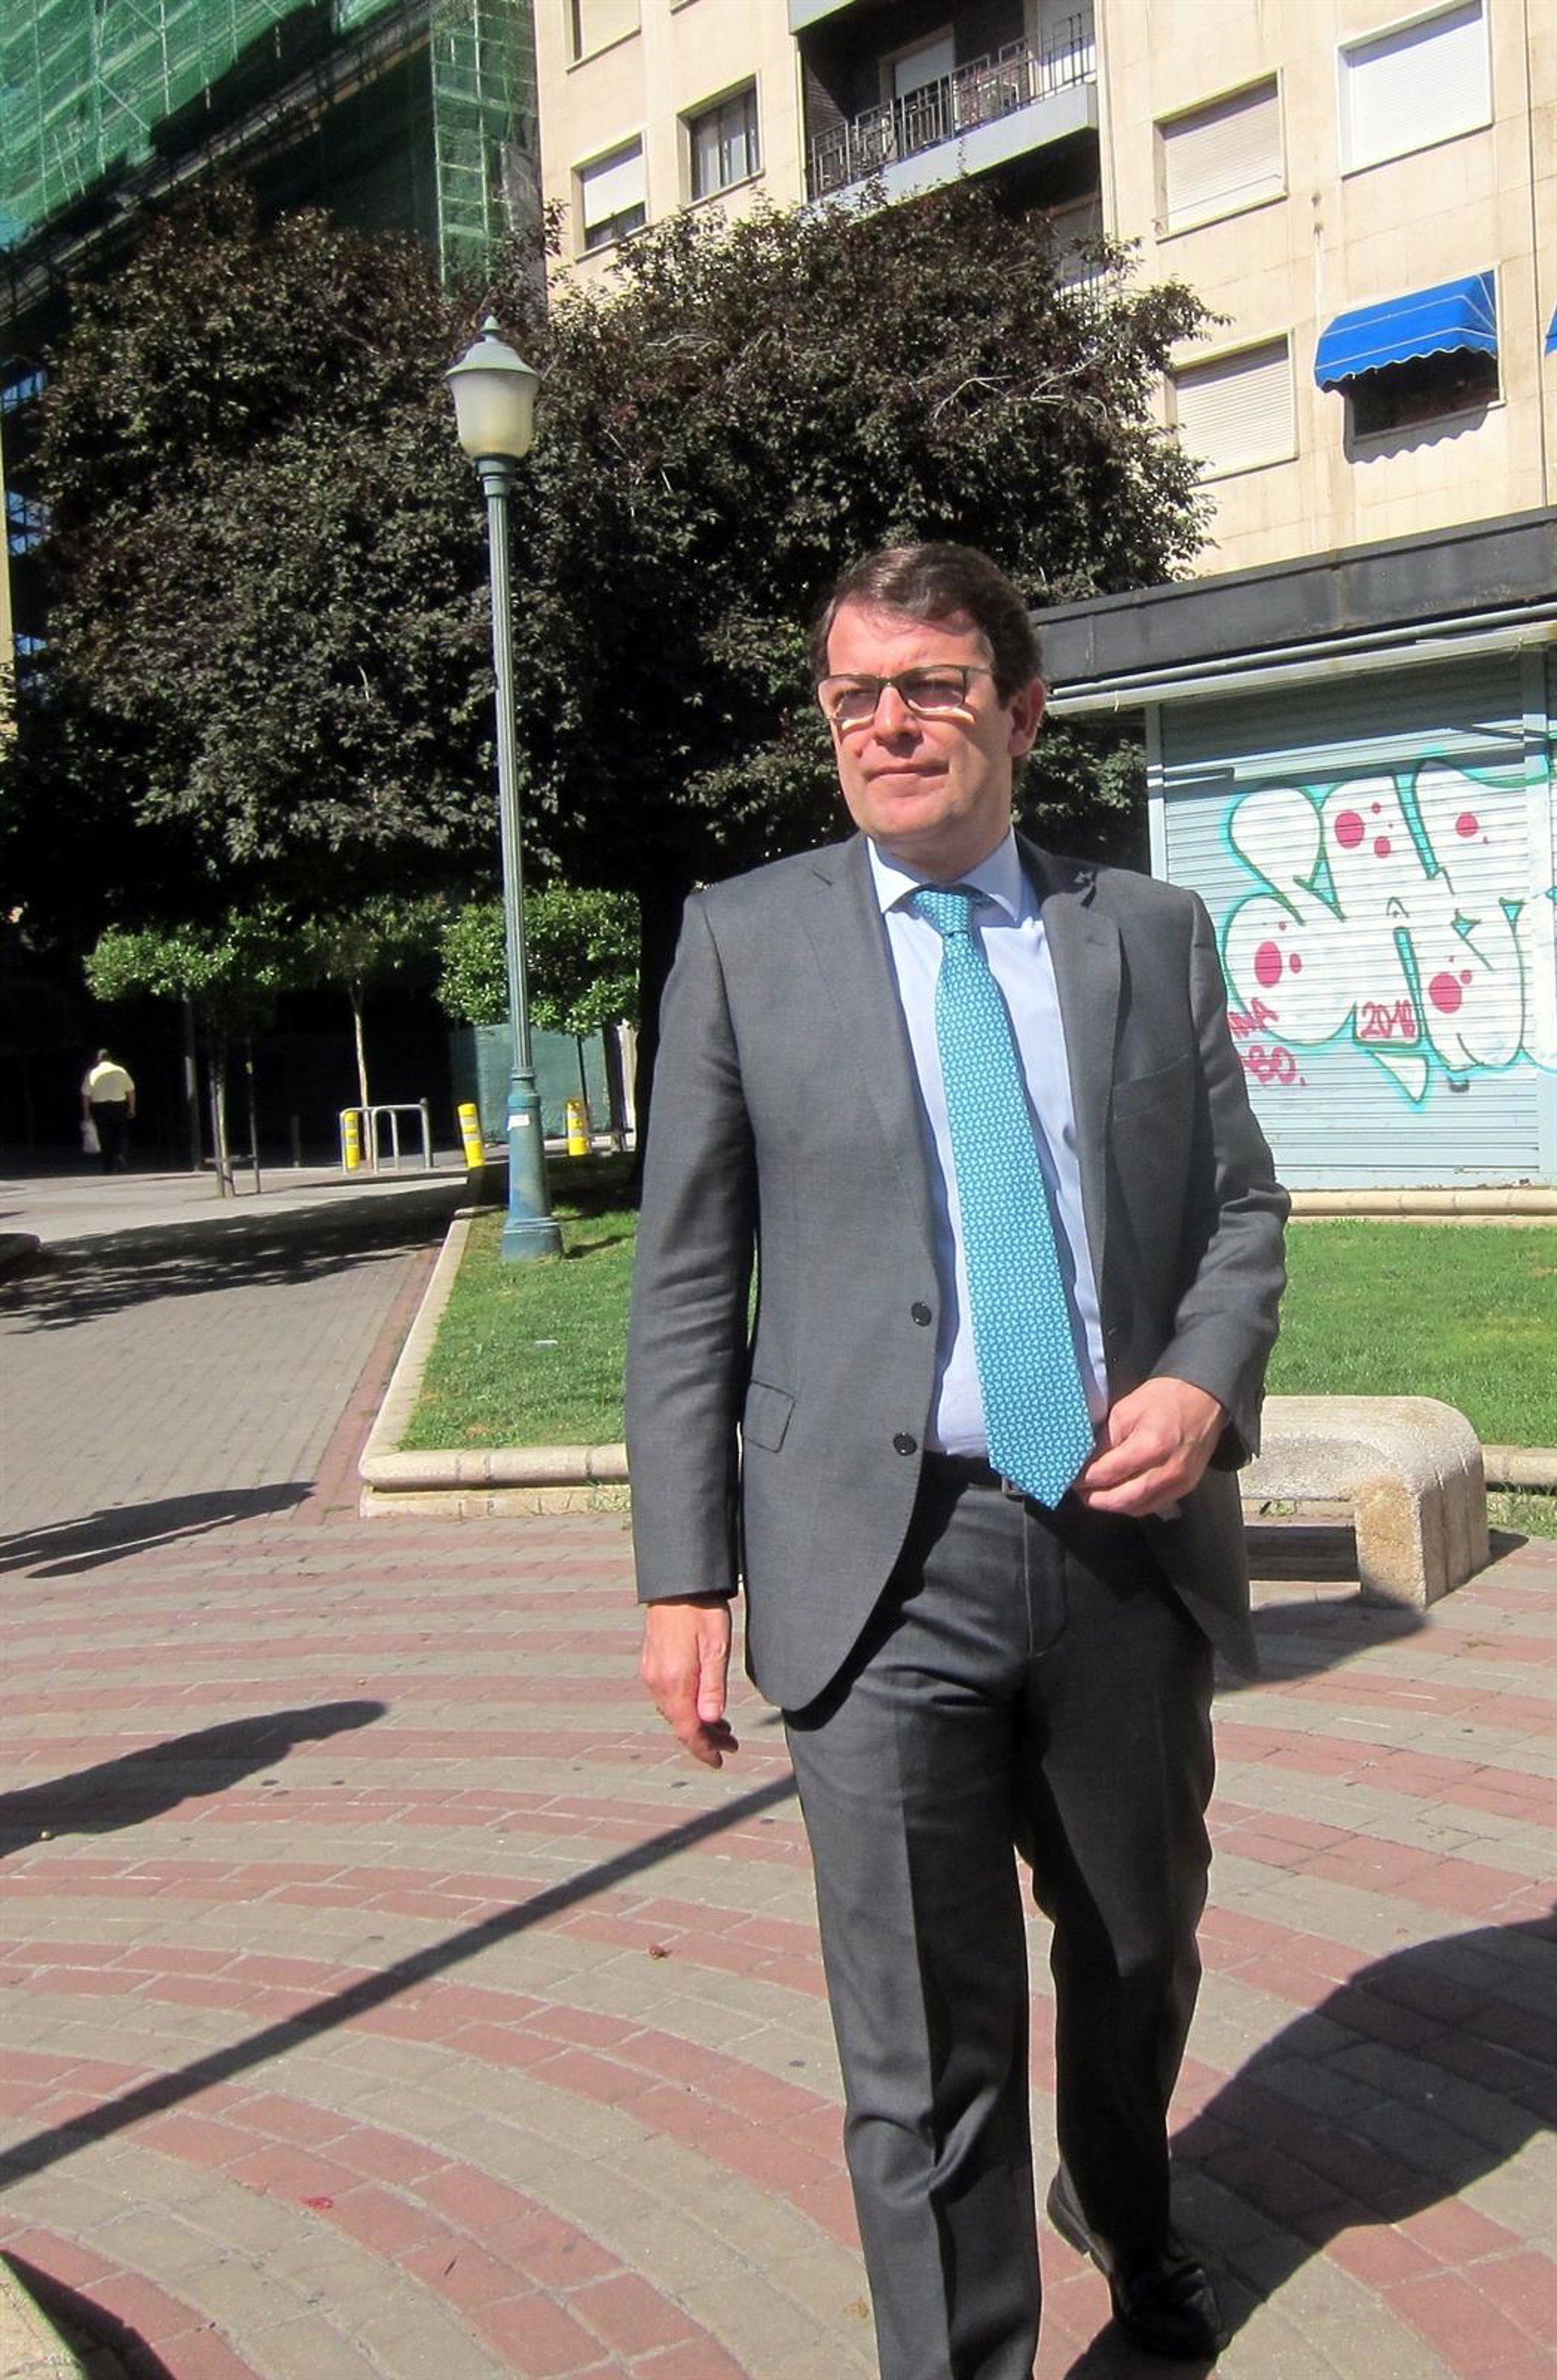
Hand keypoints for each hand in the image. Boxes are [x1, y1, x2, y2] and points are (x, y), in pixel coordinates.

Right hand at [641, 1596, 737, 1768]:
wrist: (678, 1583)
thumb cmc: (703, 1611)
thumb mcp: (716, 1648)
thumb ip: (713, 1688)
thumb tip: (710, 1723)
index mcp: (675, 1681)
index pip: (688, 1729)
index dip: (704, 1749)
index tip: (720, 1761)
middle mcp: (657, 1681)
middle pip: (680, 1724)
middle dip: (704, 1739)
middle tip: (731, 1744)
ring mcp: (651, 1672)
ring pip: (673, 1711)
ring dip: (697, 1724)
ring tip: (723, 1728)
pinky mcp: (652, 1663)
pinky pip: (668, 1697)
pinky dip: (686, 1708)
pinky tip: (702, 1705)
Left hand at [1077, 1376, 1224, 1516]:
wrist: (1204, 1399)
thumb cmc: (1164, 1398)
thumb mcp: (1125, 1411)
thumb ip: (1105, 1440)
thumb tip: (1086, 1463)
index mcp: (1150, 1447)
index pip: (1108, 1474)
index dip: (1085, 1479)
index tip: (1071, 1477)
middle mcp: (1166, 1471)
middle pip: (1122, 1499)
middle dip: (1096, 1499)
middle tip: (1080, 1492)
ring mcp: (1179, 1483)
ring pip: (1137, 1508)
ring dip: (1113, 1505)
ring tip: (1097, 1494)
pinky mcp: (1186, 1487)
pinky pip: (1153, 1505)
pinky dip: (1134, 1504)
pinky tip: (1121, 1494)